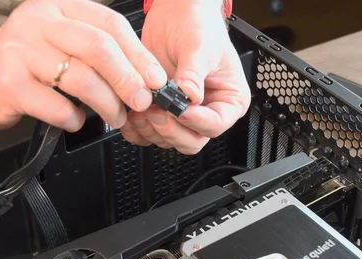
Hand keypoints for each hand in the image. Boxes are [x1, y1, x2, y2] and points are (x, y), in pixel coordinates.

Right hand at [0, 0, 166, 130]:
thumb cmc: (22, 63)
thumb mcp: (58, 43)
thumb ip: (95, 53)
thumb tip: (143, 78)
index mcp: (58, 8)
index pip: (109, 24)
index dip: (139, 53)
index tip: (155, 79)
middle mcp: (39, 23)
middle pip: (98, 47)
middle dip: (128, 78)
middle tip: (141, 100)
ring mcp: (21, 52)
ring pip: (81, 78)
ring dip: (107, 104)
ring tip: (114, 117)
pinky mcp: (10, 83)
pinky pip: (57, 106)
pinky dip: (75, 118)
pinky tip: (76, 120)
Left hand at [121, 0, 250, 154]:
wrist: (175, 13)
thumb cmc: (198, 26)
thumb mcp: (200, 47)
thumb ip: (194, 74)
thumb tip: (190, 97)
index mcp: (228, 100)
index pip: (215, 124)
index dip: (196, 122)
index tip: (179, 110)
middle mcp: (206, 110)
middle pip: (192, 140)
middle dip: (171, 130)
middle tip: (157, 110)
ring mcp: (181, 113)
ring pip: (168, 140)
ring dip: (151, 129)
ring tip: (143, 107)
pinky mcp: (160, 111)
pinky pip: (149, 133)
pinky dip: (138, 130)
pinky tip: (132, 115)